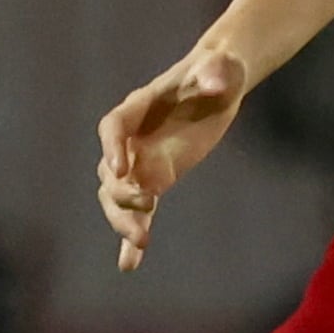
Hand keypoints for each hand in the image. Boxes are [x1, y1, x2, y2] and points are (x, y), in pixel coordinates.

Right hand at [94, 41, 252, 272]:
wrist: (219, 82)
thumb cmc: (218, 70)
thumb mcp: (222, 68)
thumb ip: (215, 72)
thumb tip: (214, 82)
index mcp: (139, 106)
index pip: (114, 126)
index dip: (112, 147)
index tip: (120, 169)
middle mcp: (133, 137)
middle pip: (110, 171)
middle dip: (121, 194)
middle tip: (147, 209)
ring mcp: (142, 160)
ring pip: (119, 196)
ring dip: (124, 220)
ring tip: (142, 242)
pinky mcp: (158, 178)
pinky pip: (141, 210)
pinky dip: (132, 238)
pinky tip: (129, 264)